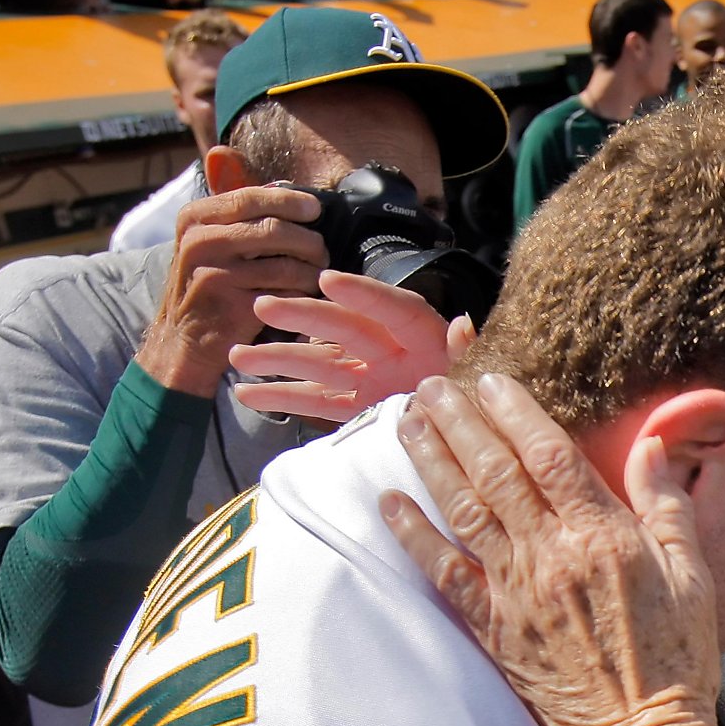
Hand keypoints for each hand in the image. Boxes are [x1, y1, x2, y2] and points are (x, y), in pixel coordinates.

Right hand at [136, 186, 326, 397]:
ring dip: (313, 271)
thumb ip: (239, 213)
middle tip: (321, 252)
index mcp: (194, 218)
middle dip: (309, 241)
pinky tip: (305, 298)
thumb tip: (287, 189)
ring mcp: (217, 276)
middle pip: (276, 230)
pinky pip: (287, 295)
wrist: (181, 340)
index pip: (250, 197)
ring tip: (316, 276)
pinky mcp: (235, 308)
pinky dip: (304, 295)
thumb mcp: (207, 241)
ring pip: (287, 265)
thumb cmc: (206, 283)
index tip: (313, 209)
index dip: (289, 201)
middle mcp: (201, 243)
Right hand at [230, 271, 472, 420]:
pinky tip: (247, 395)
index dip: (364, 295)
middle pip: (344, 329)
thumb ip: (467, 353)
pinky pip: (318, 401)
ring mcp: (370, 378)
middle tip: (265, 307)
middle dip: (304, 318)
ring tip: (239, 356)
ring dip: (279, 360)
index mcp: (426, 338)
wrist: (481, 444)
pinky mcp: (357, 406)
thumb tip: (463, 324)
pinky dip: (284, 398)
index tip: (329, 280)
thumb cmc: (485, 403)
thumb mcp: (483, 379)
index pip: (394, 309)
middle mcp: (392, 351)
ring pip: (320, 365)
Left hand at [382, 374, 724, 725]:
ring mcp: (516, 593)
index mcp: (605, 537)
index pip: (549, 455)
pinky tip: (390, 501)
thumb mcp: (693, 575)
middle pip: (494, 472)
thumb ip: (668, 507)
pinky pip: (443, 574)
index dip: (515, 412)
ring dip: (431, 460)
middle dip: (459, 422)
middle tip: (431, 385)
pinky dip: (414, 535)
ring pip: (463, 510)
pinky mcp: (494, 630)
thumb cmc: (677, 660)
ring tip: (407, 420)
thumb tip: (652, 446)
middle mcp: (551, 556)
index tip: (489, 380)